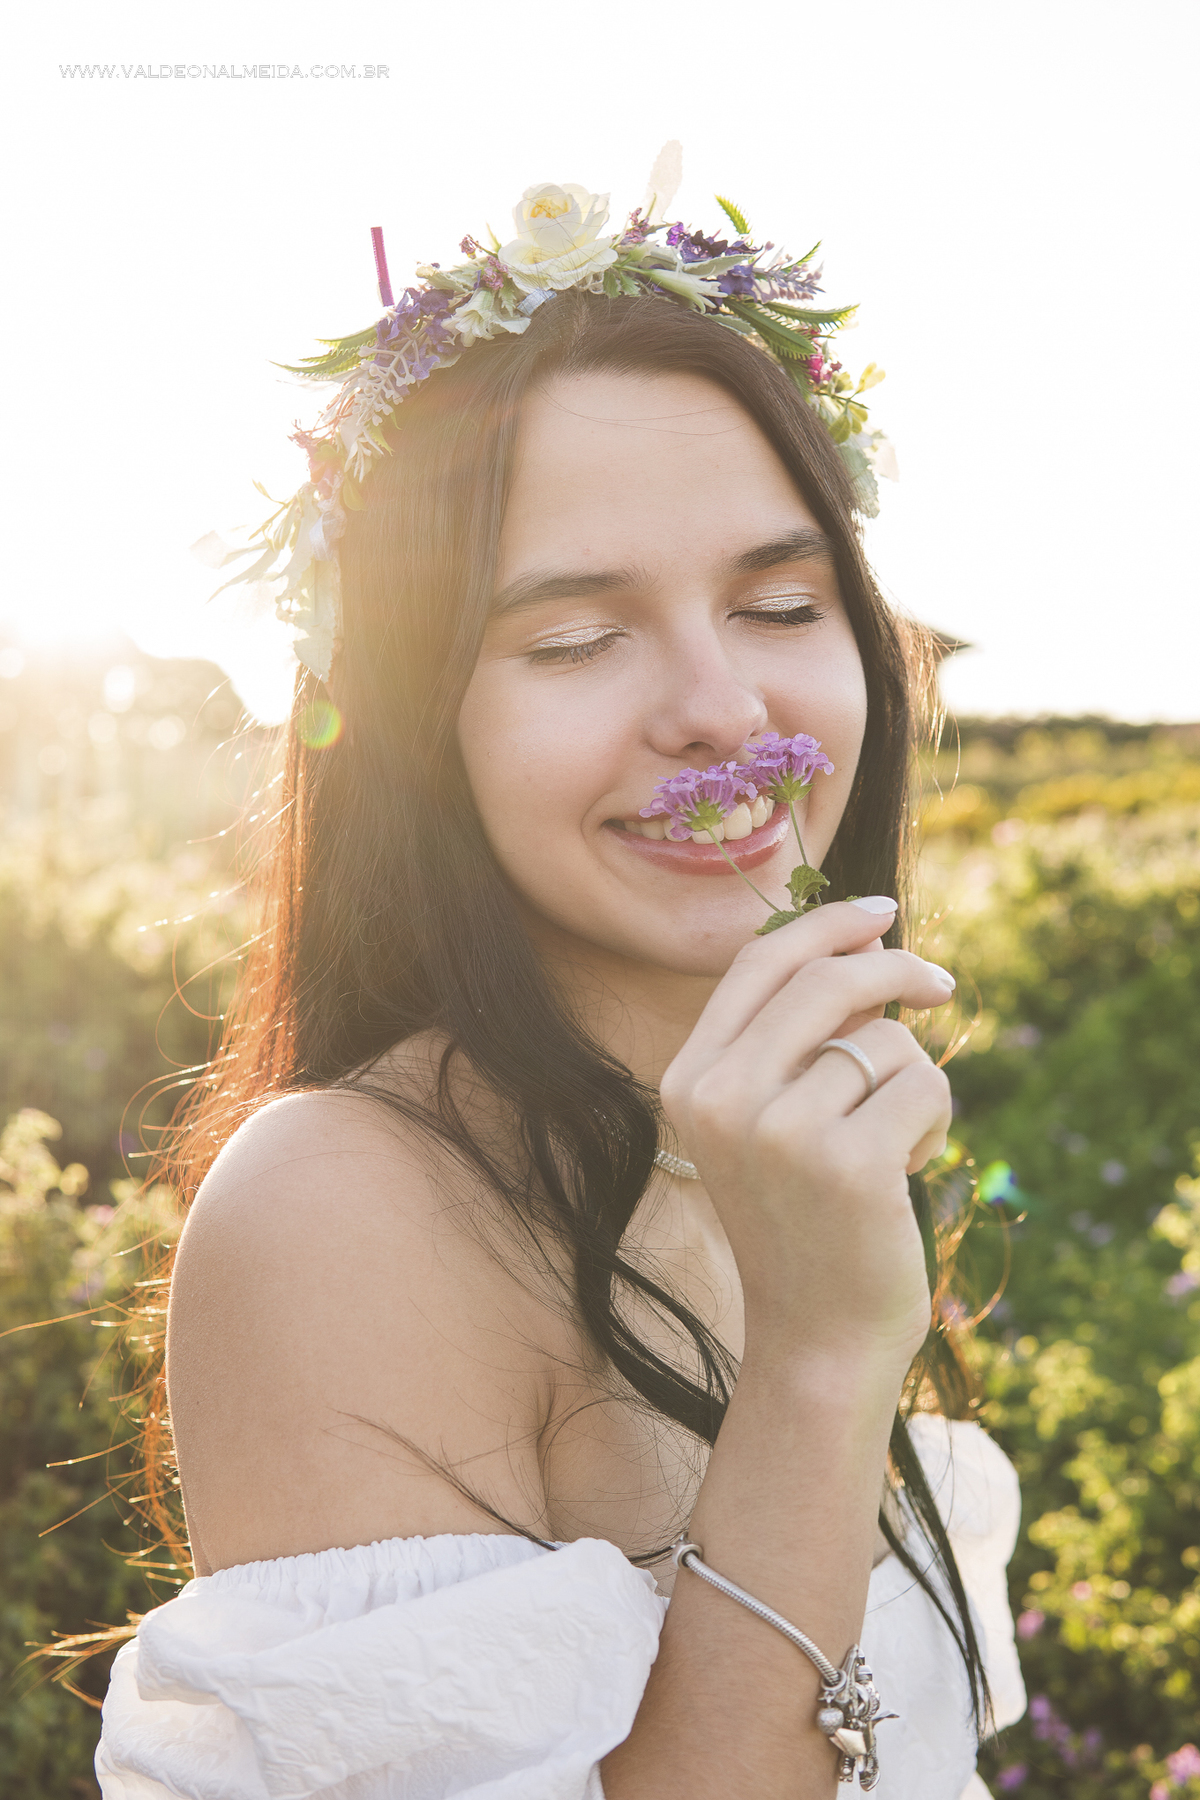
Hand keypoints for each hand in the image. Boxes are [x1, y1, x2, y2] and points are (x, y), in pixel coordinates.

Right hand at [659, 902, 954, 1368]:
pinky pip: (924, 1087)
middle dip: (897, 968)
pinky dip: (935, 1123)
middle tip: (941, 987)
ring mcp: (779, 1131)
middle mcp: (721, 1098)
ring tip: (893, 1144)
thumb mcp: (773, 1120)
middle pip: (825, 979)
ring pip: (885, 1040)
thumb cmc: (806, 1220)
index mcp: (690, 1079)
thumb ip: (797, 1037)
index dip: (825, 924)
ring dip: (913, 1082)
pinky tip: (906, 1172)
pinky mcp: (847, 1163)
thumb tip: (865, 940)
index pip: (759, 964)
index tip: (881, 914)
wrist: (816, 1339)